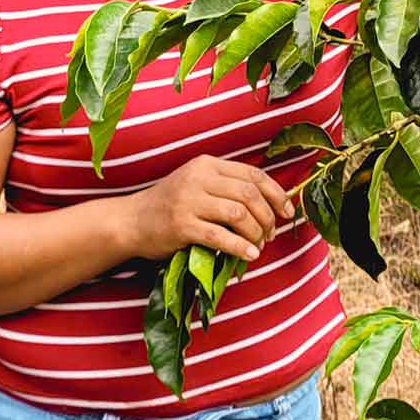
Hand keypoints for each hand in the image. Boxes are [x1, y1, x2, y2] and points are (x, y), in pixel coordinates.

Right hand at [119, 155, 295, 261]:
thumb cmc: (172, 204)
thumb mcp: (199, 184)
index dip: (276, 193)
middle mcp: (199, 178)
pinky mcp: (181, 225)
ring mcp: (189, 201)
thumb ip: (228, 186)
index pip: (253, 174)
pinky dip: (239, 247)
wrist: (131, 220)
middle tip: (271, 233)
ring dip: (256, 233)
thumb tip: (270, 202)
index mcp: (208, 164)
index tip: (287, 211)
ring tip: (260, 245)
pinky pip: (220, 236)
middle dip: (267, 216)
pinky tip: (249, 255)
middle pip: (249, 194)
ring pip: (238, 215)